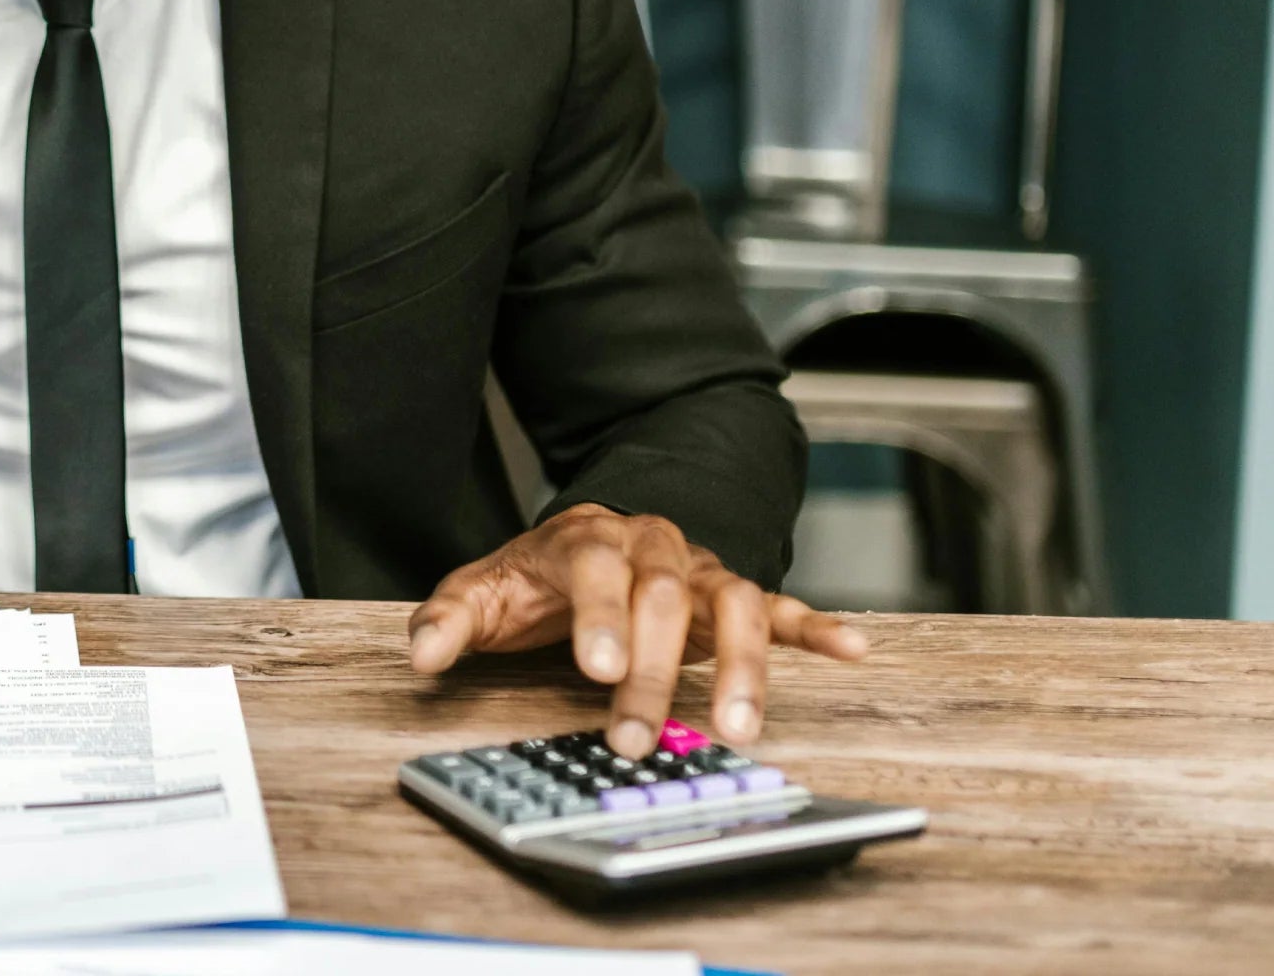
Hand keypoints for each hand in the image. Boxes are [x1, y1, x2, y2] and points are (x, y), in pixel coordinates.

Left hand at [404, 504, 867, 757]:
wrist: (588, 539)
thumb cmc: (535, 578)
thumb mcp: (481, 591)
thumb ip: (449, 620)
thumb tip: (422, 655)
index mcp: (586, 539)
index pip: (596, 570)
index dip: (600, 617)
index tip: (596, 668)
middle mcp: (650, 546)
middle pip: (661, 599)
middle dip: (651, 671)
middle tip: (633, 735)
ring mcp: (696, 571)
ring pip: (730, 605)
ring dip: (738, 666)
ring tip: (737, 726)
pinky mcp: (733, 597)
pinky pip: (780, 607)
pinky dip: (814, 627)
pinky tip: (851, 649)